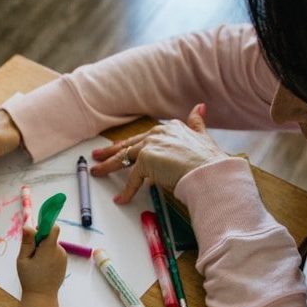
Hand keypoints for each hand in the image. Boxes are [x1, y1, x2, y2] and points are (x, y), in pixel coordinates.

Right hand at [16, 225, 66, 295]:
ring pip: (52, 245)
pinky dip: (49, 255)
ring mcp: (63, 257)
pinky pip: (56, 252)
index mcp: (49, 249)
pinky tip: (42, 267)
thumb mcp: (23, 259)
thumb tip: (27, 226)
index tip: (35, 234)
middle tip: (31, 254)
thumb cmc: (29, 278)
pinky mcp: (64, 262)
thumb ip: (27, 242)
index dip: (44, 227)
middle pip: (51, 237)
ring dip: (44, 249)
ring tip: (36, 263)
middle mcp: (59, 251)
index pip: (53, 228)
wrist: (42, 296)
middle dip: (41, 241)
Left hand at [91, 103, 227, 201]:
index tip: (120, 147)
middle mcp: (158, 132)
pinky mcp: (146, 160)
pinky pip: (132, 178)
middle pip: (129, 145)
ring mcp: (150, 145)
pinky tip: (121, 199)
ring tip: (97, 172)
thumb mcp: (203, 137)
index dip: (130, 144)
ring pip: (124, 157)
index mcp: (170, 128)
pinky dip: (127, 191)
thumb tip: (200, 108)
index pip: (143, 137)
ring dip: (108, 166)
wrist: (210, 172)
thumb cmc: (209, 161)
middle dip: (111, 151)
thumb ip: (197, 123)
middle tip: (97, 155)